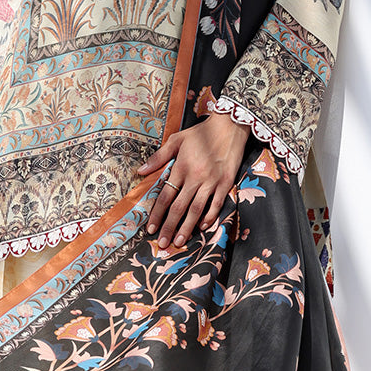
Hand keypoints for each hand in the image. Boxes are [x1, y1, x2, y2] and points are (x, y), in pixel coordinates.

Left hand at [137, 112, 249, 248]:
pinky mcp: (226, 183)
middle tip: (163, 243)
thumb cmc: (200, 133)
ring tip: (179, 241)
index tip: (151, 228)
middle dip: (169, 226)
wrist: (229, 126)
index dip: (157, 214)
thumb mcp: (177, 140)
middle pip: (179, 207)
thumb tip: (140, 171)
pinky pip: (217, 204)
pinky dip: (209, 216)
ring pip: (197, 209)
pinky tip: (202, 227)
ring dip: (187, 227)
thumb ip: (159, 157)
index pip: (165, 195)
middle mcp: (196, 177)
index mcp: (181, 167)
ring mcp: (212, 181)